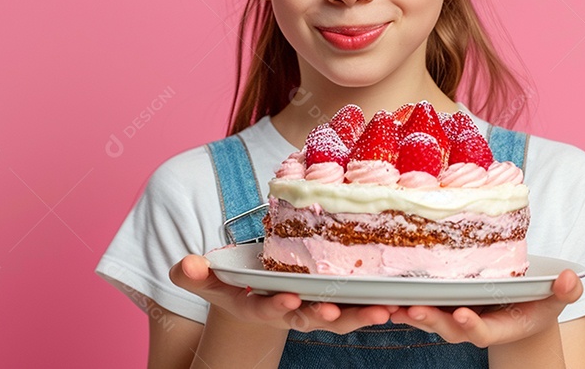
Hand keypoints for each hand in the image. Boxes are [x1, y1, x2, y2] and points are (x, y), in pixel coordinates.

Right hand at [170, 254, 394, 333]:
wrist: (258, 296)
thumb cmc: (235, 284)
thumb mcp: (211, 282)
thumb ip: (195, 275)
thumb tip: (183, 266)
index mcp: (263, 306)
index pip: (270, 308)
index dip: (279, 304)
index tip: (289, 296)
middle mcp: (292, 312)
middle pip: (313, 318)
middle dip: (329, 315)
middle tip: (342, 309)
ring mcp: (316, 309)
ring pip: (342, 316)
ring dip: (363, 316)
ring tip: (385, 310)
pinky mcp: (337, 301)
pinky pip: (358, 306)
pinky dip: (377, 305)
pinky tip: (401, 300)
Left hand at [389, 269, 583, 347]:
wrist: (518, 307)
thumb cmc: (538, 301)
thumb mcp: (556, 297)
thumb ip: (565, 292)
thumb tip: (571, 279)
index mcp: (500, 326)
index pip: (484, 331)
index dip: (472, 326)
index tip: (463, 315)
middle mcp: (473, 325)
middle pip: (449, 328)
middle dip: (432, 320)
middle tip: (415, 309)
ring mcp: (455, 315)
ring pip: (430, 318)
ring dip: (411, 312)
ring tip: (393, 304)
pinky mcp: (442, 303)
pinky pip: (421, 304)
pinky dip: (403, 301)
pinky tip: (386, 293)